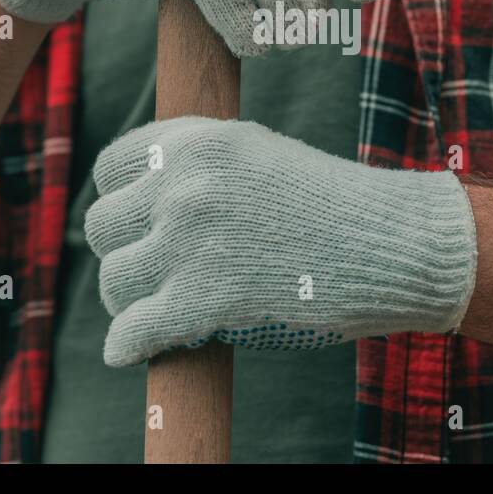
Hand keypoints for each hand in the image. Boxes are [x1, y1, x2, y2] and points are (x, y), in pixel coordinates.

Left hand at [83, 117, 477, 366]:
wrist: (388, 242)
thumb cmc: (331, 204)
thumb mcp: (258, 155)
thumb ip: (200, 168)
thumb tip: (144, 205)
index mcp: (198, 140)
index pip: (110, 170)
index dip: (121, 202)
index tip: (137, 226)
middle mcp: (185, 184)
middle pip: (103, 227)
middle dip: (125, 253)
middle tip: (151, 274)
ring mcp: (190, 240)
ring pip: (115, 281)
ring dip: (129, 301)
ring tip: (154, 309)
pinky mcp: (203, 298)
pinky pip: (134, 330)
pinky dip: (127, 346)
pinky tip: (130, 352)